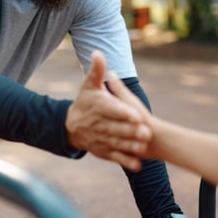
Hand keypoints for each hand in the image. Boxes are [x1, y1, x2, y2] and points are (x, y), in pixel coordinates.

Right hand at [66, 51, 150, 170]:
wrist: (70, 126)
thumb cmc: (85, 102)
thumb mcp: (88, 85)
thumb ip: (96, 70)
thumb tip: (98, 52)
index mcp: (97, 107)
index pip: (111, 109)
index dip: (123, 112)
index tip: (136, 114)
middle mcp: (98, 124)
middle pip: (116, 128)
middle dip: (131, 131)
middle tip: (147, 132)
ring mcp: (100, 139)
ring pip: (116, 144)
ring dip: (130, 146)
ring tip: (144, 147)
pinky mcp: (102, 151)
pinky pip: (114, 157)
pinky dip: (125, 162)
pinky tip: (138, 165)